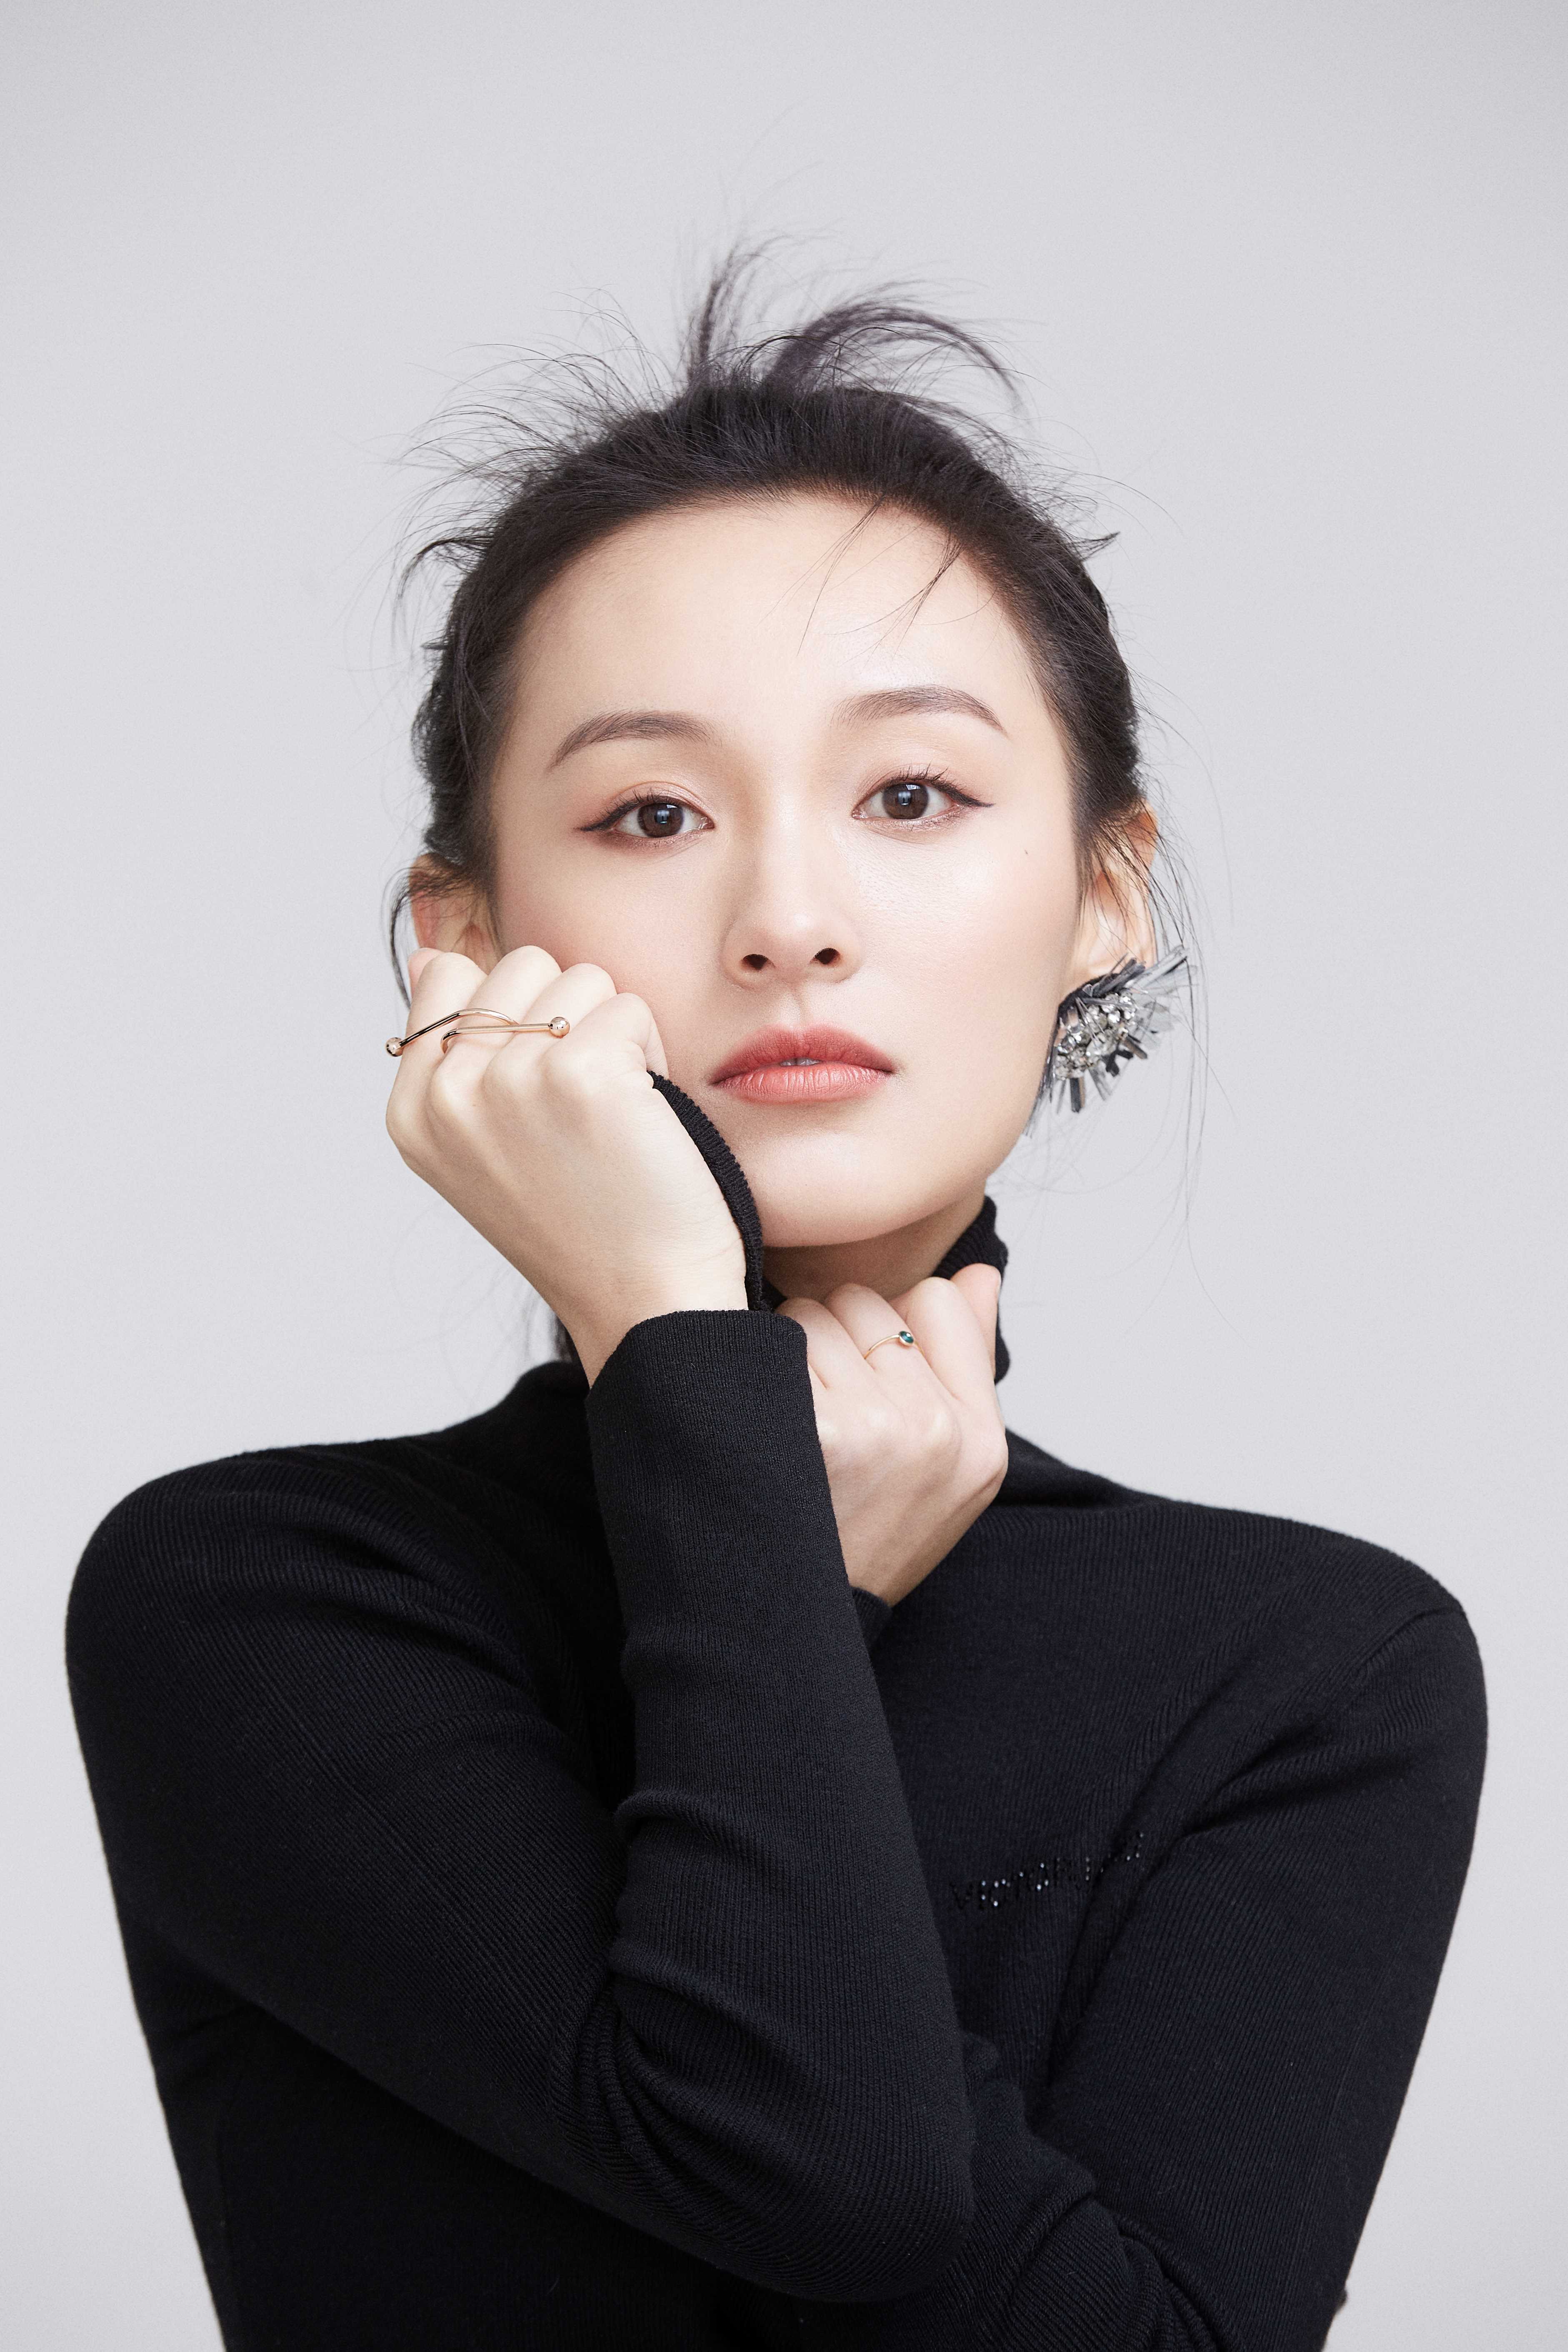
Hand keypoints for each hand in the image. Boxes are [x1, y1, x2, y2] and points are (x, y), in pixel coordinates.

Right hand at [386, 945, 746, 1379]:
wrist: (647, 1299)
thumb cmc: (584, 1223)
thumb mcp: (485, 1143)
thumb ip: (451, 1052)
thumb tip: (427, 955)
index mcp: (413, 1112)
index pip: (446, 976)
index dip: (512, 1012)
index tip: (538, 1089)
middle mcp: (447, 1094)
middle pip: (519, 964)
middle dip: (567, 1017)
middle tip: (584, 1105)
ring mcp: (508, 1080)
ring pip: (579, 978)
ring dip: (613, 1033)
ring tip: (615, 1113)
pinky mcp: (580, 1073)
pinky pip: (630, 1008)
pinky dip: (652, 1054)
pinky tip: (645, 1118)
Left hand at [777, 1265, 1007, 1604]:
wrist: (789, 1627)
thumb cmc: (860, 1537)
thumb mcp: (944, 1468)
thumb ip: (964, 1361)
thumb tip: (979, 1273)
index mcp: (979, 1439)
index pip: (938, 1299)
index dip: (888, 1325)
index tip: (866, 1373)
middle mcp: (935, 1432)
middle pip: (865, 1303)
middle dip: (831, 1336)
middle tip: (815, 1409)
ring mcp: (876, 1433)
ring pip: (810, 1315)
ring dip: (783, 1351)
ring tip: (783, 1422)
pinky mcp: (812, 1435)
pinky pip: (768, 1341)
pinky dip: (748, 1370)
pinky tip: (754, 1425)